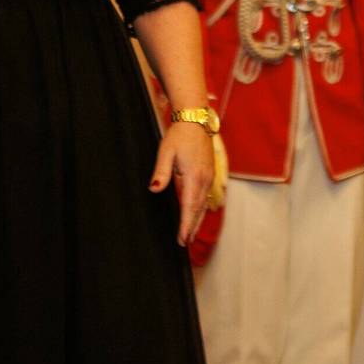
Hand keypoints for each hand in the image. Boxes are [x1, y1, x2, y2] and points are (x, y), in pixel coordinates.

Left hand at [151, 121, 214, 246]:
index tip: (182, 239)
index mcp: (194, 176)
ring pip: (203, 204)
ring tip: (191, 235)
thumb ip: (161, 172)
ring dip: (197, 220)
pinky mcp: (209, 174)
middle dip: (192, 227)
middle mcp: (205, 179)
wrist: (195, 120)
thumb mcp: (166, 152)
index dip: (186, 225)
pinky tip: (196, 214)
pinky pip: (205, 196)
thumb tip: (154, 188)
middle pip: (199, 209)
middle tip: (185, 243)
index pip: (189, 206)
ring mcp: (209, 177)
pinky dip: (200, 209)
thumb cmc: (179, 136)